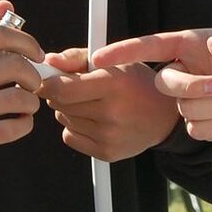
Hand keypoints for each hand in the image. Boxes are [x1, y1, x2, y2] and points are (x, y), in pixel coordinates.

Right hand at [0, 0, 46, 169]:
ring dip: (32, 103)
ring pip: (18, 99)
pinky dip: (25, 125)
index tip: (38, 56)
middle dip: (34, 76)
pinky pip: (13, 128)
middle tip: (34, 85)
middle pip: (14, 66)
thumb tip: (6, 3)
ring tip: (27, 105)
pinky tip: (20, 122)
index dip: (27, 42)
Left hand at [39, 49, 178, 161]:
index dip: (47, 83)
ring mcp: (110, 136)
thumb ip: (77, 58)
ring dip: (69, 110)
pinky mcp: (107, 153)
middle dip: (59, 94)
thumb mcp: (114, 60)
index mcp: (115, 83)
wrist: (164, 116)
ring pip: (63, 120)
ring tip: (93, 103)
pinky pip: (70, 137)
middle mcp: (113, 112)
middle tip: (77, 88)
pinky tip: (95, 120)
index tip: (46, 79)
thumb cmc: (136, 83)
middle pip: (59, 104)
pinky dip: (75, 128)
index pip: (61, 89)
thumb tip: (49, 61)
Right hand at [91, 30, 211, 148]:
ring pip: (183, 108)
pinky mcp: (197, 123)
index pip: (150, 46)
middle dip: (191, 87)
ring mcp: (188, 100)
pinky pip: (196, 128)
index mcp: (191, 46)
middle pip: (164, 81)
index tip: (99, 57)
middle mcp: (184, 71)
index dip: (124, 51)